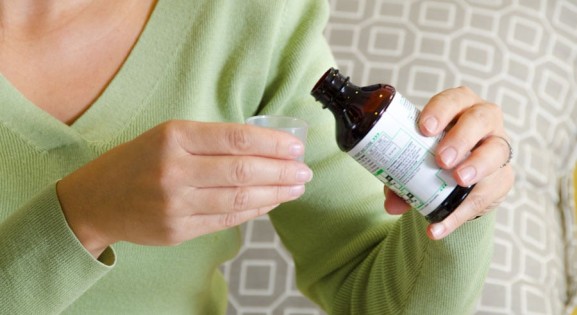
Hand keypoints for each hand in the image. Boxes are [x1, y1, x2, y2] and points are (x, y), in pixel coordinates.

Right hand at [57, 120, 311, 257]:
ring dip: (275, 193)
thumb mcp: (168, 135)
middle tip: (304, 171)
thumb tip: (264, 147)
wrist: (97, 200)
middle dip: (281, 171)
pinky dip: (254, 210)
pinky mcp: (178, 231)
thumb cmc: (138, 160)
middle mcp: (174, 171)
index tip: (296, 146)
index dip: (273, 143)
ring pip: (239, 198)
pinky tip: (270, 202)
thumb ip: (211, 140)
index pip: (236, 139)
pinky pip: (227, 219)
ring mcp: (175, 205)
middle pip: (243, 171)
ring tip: (295, 188)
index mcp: (174, 137)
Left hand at [384, 86, 513, 239]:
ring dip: (477, 166)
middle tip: (442, 159)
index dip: (441, 110)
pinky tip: (439, 228)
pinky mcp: (503, 178)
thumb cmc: (432, 154)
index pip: (454, 99)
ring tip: (458, 180)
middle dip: (461, 138)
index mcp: (459, 107)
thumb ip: (399, 177)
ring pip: (496, 151)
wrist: (455, 179)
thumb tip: (390, 202)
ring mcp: (497, 148)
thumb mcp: (415, 158)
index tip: (424, 128)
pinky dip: (460, 214)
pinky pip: (488, 194)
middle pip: (481, 119)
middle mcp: (484, 122)